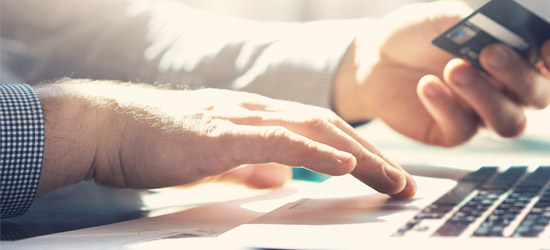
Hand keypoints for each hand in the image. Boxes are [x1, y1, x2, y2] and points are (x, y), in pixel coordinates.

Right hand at [34, 81, 415, 197]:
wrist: (109, 127)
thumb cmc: (158, 144)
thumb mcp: (218, 161)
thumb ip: (251, 168)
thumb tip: (281, 180)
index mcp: (259, 119)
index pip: (321, 132)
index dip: (359, 153)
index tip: (386, 177)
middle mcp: (258, 112)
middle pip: (330, 129)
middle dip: (373, 157)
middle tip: (405, 184)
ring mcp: (242, 119)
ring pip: (314, 131)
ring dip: (358, 156)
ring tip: (391, 179)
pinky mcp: (223, 134)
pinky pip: (278, 140)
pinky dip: (315, 152)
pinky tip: (343, 164)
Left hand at [334, 1, 549, 145]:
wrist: (375, 57)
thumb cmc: (418, 34)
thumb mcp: (446, 19)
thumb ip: (477, 26)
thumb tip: (501, 36)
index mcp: (518, 57)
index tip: (548, 49)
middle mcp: (509, 91)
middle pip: (540, 97)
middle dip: (519, 75)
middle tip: (488, 54)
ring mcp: (483, 115)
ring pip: (509, 122)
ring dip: (486, 96)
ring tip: (454, 69)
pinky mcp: (454, 133)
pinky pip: (464, 130)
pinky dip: (447, 106)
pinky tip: (426, 85)